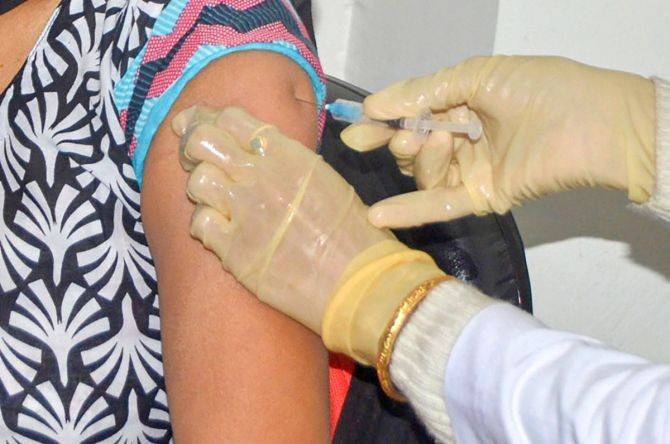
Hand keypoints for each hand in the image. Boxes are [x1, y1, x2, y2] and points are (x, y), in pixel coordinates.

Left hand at [172, 106, 392, 334]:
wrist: (358, 281)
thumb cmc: (352, 232)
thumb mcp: (325, 179)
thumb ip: (288, 161)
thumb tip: (260, 154)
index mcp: (288, 154)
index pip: (232, 119)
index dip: (207, 118)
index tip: (195, 123)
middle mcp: (261, 176)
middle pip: (202, 140)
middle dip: (191, 144)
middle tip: (192, 156)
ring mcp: (245, 211)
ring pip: (196, 181)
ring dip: (201, 187)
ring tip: (213, 199)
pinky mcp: (233, 249)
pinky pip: (199, 223)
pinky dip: (205, 225)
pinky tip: (219, 231)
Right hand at [342, 56, 655, 227]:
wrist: (594, 124)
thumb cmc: (541, 89)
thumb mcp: (476, 76)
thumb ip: (424, 92)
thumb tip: (374, 105)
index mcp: (463, 104)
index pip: (412, 115)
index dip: (383, 121)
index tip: (356, 128)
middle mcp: (463, 139)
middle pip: (412, 147)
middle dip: (398, 139)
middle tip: (397, 135)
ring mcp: (472, 171)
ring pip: (424, 173)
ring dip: (420, 158)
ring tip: (436, 139)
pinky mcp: (483, 197)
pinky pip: (440, 205)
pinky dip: (409, 210)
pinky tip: (377, 214)